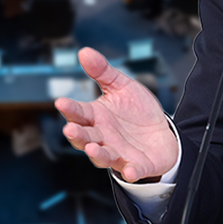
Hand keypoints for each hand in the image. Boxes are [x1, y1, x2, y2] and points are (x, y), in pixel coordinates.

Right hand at [55, 48, 178, 182]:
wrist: (162, 133)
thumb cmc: (136, 111)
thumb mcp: (121, 86)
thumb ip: (102, 71)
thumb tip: (84, 52)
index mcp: (96, 117)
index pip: (79, 113)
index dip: (70, 109)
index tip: (61, 102)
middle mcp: (103, 137)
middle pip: (85, 138)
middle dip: (77, 134)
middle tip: (70, 129)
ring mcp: (119, 153)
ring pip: (103, 156)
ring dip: (97, 154)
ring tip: (91, 148)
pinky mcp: (137, 165)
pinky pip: (132, 170)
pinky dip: (130, 172)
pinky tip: (130, 170)